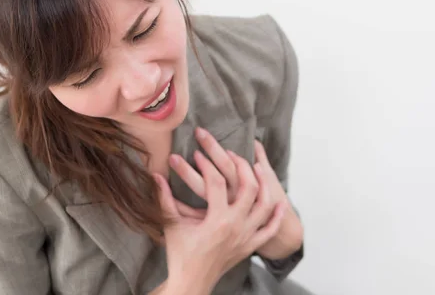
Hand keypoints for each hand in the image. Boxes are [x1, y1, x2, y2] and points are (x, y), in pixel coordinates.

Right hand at [153, 144, 285, 291]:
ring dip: (264, 184)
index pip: (216, 182)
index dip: (206, 164)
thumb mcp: (171, 224)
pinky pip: (270, 230)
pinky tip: (280, 202)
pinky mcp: (250, 246)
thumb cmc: (180, 254)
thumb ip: (163, 198)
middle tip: (232, 153)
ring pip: (265, 205)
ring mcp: (246, 237)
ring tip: (258, 168)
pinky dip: (277, 215)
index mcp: (216, 220)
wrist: (191, 283)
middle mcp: (236, 226)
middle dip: (242, 165)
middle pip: (249, 187)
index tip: (197, 154)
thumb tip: (154, 175)